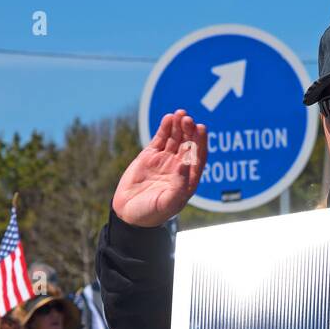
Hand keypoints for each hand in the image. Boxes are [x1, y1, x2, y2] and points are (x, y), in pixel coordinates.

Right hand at [112, 110, 207, 226]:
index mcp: (188, 180)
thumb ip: (178, 186)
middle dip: (189, 131)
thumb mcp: (167, 204)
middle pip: (188, 144)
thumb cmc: (151, 214)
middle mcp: (179, 168)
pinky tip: (168, 118)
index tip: (201, 129)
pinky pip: (160, 139)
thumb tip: (185, 164)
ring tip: (180, 114)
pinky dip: (165, 128)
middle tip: (188, 119)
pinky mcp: (150, 156)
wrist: (128, 214)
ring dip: (179, 126)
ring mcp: (165, 160)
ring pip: (176, 139)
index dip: (201, 142)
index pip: (199, 157)